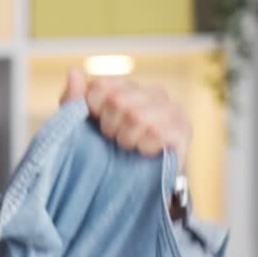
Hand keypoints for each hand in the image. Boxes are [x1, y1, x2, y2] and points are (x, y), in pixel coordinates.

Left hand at [60, 68, 192, 169]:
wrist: (130, 185)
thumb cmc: (104, 151)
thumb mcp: (80, 126)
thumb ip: (74, 99)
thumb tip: (74, 71)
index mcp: (129, 87)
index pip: (102, 84)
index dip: (92, 108)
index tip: (96, 123)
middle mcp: (154, 92)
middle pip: (118, 100)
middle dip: (109, 126)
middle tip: (114, 139)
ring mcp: (172, 110)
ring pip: (137, 116)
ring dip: (126, 138)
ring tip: (129, 146)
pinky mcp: (183, 130)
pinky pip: (158, 132)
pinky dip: (144, 146)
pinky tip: (145, 151)